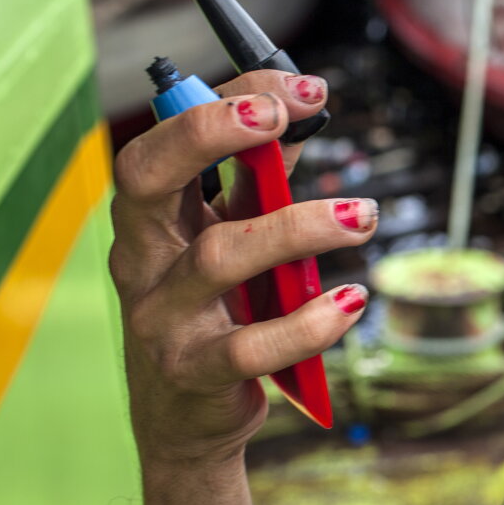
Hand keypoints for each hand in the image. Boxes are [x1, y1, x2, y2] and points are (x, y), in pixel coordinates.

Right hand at [109, 70, 374, 465]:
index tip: (296, 87)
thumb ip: (262, 179)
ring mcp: (160, 318)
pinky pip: (250, 345)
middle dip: (212, 133)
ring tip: (363, 214)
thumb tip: (305, 109)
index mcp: (150, 217)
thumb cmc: (217, 310)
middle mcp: (140, 258)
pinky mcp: (193, 373)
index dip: (223, 103)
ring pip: (220, 257)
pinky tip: (354, 302)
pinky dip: (309, 322)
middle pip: (149, 177)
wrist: (188, 417)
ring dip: (298, 227)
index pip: (165, 140)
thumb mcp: (234, 237)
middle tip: (286, 117)